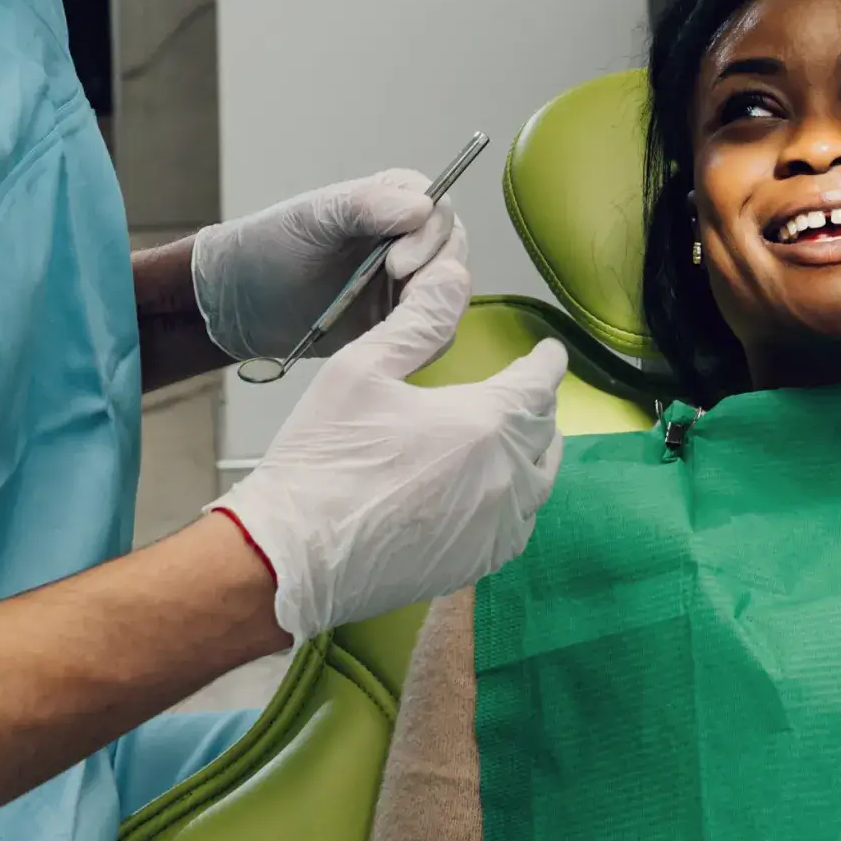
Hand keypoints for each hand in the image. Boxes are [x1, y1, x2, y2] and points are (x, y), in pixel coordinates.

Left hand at [191, 169, 457, 359]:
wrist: (240, 304)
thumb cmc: (268, 248)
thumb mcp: (314, 218)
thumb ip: (366, 206)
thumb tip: (422, 207)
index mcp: (391, 202)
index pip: (439, 210)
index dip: (429, 236)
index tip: (397, 262)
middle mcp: (409, 239)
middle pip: (453, 250)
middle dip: (433, 269)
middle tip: (395, 286)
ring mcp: (409, 282)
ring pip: (452, 291)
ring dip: (432, 303)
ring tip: (393, 316)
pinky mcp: (403, 321)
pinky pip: (436, 328)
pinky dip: (423, 334)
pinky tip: (392, 338)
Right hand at [208, 222, 570, 642]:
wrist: (291, 555)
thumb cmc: (321, 459)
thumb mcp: (362, 368)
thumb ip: (418, 322)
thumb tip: (455, 277)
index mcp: (485, 422)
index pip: (539, 383)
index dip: (547, 362)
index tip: (549, 353)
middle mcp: (506, 476)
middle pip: (544, 430)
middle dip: (538, 405)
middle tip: (529, 391)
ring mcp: (496, 525)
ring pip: (540, 479)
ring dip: (536, 452)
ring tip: (523, 438)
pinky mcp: (478, 562)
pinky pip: (520, 525)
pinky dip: (520, 500)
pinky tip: (501, 493)